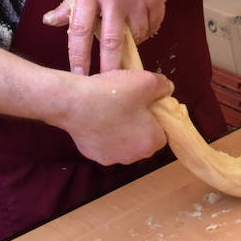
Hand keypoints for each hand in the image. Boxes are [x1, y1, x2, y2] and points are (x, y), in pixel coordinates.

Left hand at [42, 0, 175, 73]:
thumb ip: (71, 1)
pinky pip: (153, 25)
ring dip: (133, 41)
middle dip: (109, 66)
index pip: (78, 28)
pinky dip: (148, 29)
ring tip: (129, 32)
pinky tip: (144, 18)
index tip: (77, 76)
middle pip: (110, 40)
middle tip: (108, 84)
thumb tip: (49, 21)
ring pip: (135, 35)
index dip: (78, 56)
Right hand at [51, 68, 172, 164]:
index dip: (156, 118)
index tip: (147, 104)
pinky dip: (104, 131)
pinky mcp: (91, 154)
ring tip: (113, 108)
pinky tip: (98, 115)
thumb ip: (164, 86)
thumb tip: (166, 90)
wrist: (74, 102)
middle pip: (143, 140)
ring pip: (123, 142)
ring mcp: (109, 158)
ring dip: (122, 129)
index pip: (162, 133)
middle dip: (140, 124)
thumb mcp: (147, 81)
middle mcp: (132, 157)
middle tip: (131, 104)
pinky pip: (105, 142)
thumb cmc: (114, 93)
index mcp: (150, 144)